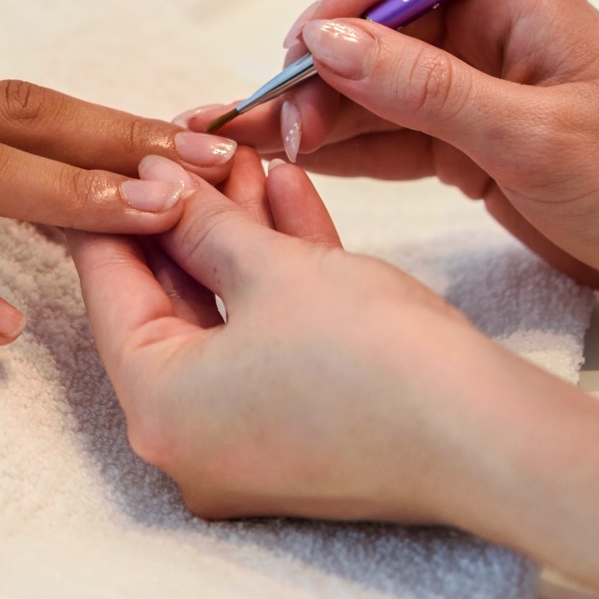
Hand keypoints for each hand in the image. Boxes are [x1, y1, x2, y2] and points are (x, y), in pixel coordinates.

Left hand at [72, 153, 531, 521]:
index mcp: (156, 411)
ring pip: (225, 319)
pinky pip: (267, 347)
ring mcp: (245, 448)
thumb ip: (202, 222)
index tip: (118, 154)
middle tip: (195, 150)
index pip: (108, 290)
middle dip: (190, 216)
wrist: (490, 437)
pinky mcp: (301, 439)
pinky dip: (277, 284)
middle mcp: (187, 443)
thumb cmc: (375, 359)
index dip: (115, 208)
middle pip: (167, 305)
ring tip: (249, 160)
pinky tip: (289, 200)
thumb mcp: (272, 268)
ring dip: (240, 238)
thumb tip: (155, 184)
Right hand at [182, 0, 598, 313]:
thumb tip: (329, 41)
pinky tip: (295, 165)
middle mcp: (482, 28)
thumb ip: (427, 89)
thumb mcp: (536, 137)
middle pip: (370, 12)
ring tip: (259, 149)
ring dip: (313, 109)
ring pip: (364, 77)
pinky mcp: (460, 141)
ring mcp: (467, 86)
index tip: (318, 45)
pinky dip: (338, 146)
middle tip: (281, 122)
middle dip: (318, 60)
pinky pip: (380, 129)